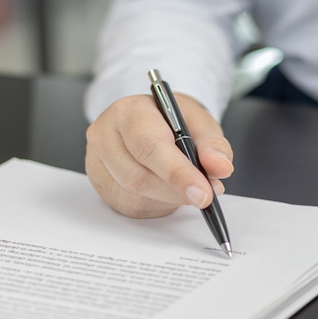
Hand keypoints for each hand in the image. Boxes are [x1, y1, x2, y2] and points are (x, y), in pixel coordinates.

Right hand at [85, 93, 233, 217]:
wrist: (148, 119)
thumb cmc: (172, 119)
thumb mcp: (198, 121)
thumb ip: (213, 144)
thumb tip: (220, 168)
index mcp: (128, 112)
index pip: (149, 147)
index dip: (178, 174)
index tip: (204, 193)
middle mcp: (105, 135)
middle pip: (138, 176)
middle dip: (176, 192)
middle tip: (205, 195)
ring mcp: (97, 161)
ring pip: (134, 196)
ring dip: (168, 200)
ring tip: (188, 189)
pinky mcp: (99, 183)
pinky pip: (129, 206)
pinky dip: (156, 205)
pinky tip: (168, 192)